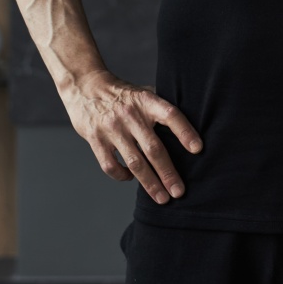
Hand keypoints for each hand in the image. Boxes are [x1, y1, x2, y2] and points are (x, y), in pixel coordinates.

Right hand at [62, 69, 203, 204]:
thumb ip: (159, 108)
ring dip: (150, 183)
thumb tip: (187, 127)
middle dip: (168, 173)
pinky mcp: (96, 139)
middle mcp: (130, 114)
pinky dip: (122, 176)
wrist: (85, 85)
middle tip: (179, 191)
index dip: (185, 131)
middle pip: (154, 148)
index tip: (198, 149)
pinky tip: (131, 178)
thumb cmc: (121, 94)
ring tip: (162, 198)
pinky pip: (110, 165)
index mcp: (146, 101)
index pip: (170, 115)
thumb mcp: (142, 92)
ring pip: (134, 162)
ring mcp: (112, 128)